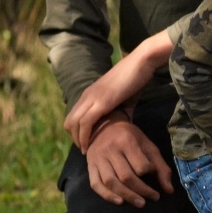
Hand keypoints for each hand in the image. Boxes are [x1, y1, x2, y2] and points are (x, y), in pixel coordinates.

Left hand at [65, 31, 172, 149]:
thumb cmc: (138, 77)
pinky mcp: (101, 102)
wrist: (143, 62)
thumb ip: (122, 109)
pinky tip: (89, 145)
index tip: (86, 142)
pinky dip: (84, 136)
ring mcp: (92, 98)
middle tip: (86, 148)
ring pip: (73, 123)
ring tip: (86, 150)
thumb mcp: (126, 97)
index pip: (74, 116)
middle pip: (69, 121)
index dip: (77, 131)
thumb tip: (125, 123)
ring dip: (78, 140)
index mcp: (91, 93)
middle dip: (74, 138)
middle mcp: (87, 96)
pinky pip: (85, 123)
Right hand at [86, 118, 174, 205]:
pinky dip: (107, 195)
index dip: (150, 173)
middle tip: (153, 198)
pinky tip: (120, 201)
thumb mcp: (148, 146)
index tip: (155, 176)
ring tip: (140, 203)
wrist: (104, 126)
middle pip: (126, 176)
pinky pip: (96, 184)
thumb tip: (169, 190)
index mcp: (127, 142)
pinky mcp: (90, 167)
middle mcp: (110, 151)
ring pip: (111, 182)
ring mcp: (98, 160)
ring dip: (126, 195)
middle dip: (141, 190)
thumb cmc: (130, 137)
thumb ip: (160, 166)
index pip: (140, 165)